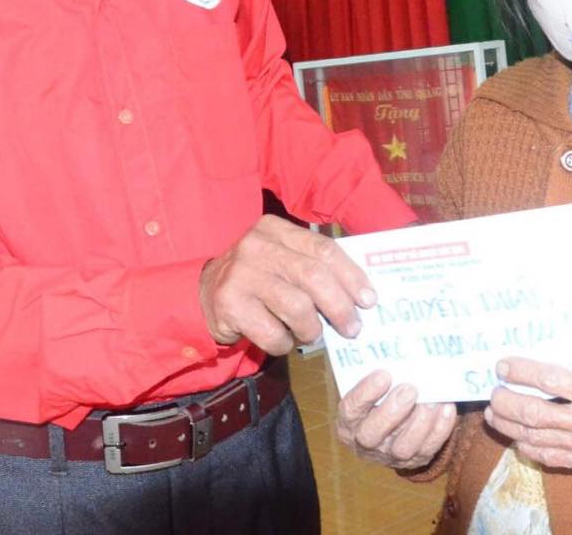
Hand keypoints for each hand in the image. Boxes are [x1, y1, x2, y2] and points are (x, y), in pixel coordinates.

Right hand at [199, 215, 374, 354]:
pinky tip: (283, 340)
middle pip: (313, 276)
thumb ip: (313, 266)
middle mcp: (256, 245)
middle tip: (352, 328)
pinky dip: (285, 344)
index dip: (351, 275)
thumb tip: (360, 295)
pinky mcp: (229, 304)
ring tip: (312, 334)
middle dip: (340, 306)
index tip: (369, 299)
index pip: (323, 249)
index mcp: (275, 228)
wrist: (203, 295)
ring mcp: (240, 274)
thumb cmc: (257, 279)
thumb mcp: (281, 259)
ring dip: (312, 329)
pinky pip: (272, 332)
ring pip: (296, 307)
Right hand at [336, 370, 456, 470]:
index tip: (384, 375)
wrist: (394, 424)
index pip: (351, 409)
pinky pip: (428, 448)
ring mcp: (390, 455)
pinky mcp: (415, 460)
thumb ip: (378, 372)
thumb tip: (396, 346)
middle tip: (410, 389)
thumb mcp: (370, 385)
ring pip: (403, 448)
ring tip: (431, 401)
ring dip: (419, 423)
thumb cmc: (380, 395)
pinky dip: (440, 429)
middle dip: (392, 411)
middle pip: (372, 434)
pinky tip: (446, 408)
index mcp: (349, 421)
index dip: (366, 393)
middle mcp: (365, 442)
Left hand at [484, 358, 571, 477]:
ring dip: (511, 427)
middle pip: (537, 415)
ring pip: (539, 439)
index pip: (552, 380)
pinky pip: (554, 458)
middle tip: (492, 391)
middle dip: (507, 403)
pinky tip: (518, 438)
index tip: (502, 365)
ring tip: (494, 414)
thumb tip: (551, 352)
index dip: (522, 372)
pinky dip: (531, 448)